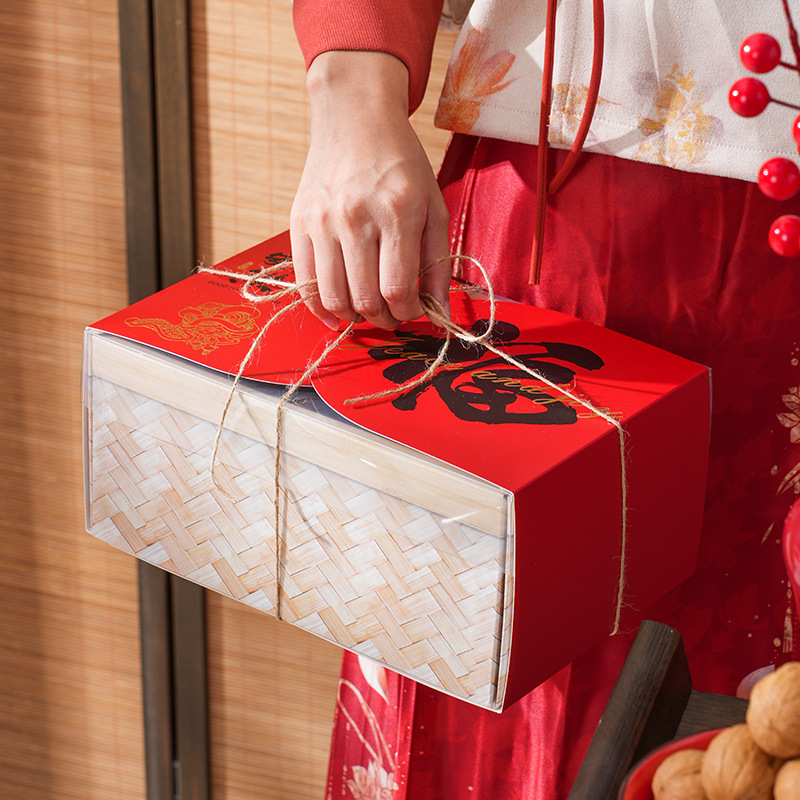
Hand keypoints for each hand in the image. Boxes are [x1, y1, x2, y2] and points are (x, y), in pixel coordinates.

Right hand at [290, 51, 450, 329]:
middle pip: (365, 299)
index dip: (407, 312)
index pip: (398, 289)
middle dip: (383, 320)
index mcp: (398, 212)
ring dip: (354, 318)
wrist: (355, 120)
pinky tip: (336, 314)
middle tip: (391, 316)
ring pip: (334, 297)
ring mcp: (324, 221)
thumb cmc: (402, 165)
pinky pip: (304, 283)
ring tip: (367, 312)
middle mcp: (357, 217)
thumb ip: (438, 262)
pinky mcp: (300, 223)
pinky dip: (320, 308)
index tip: (412, 310)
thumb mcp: (433, 207)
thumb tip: (437, 312)